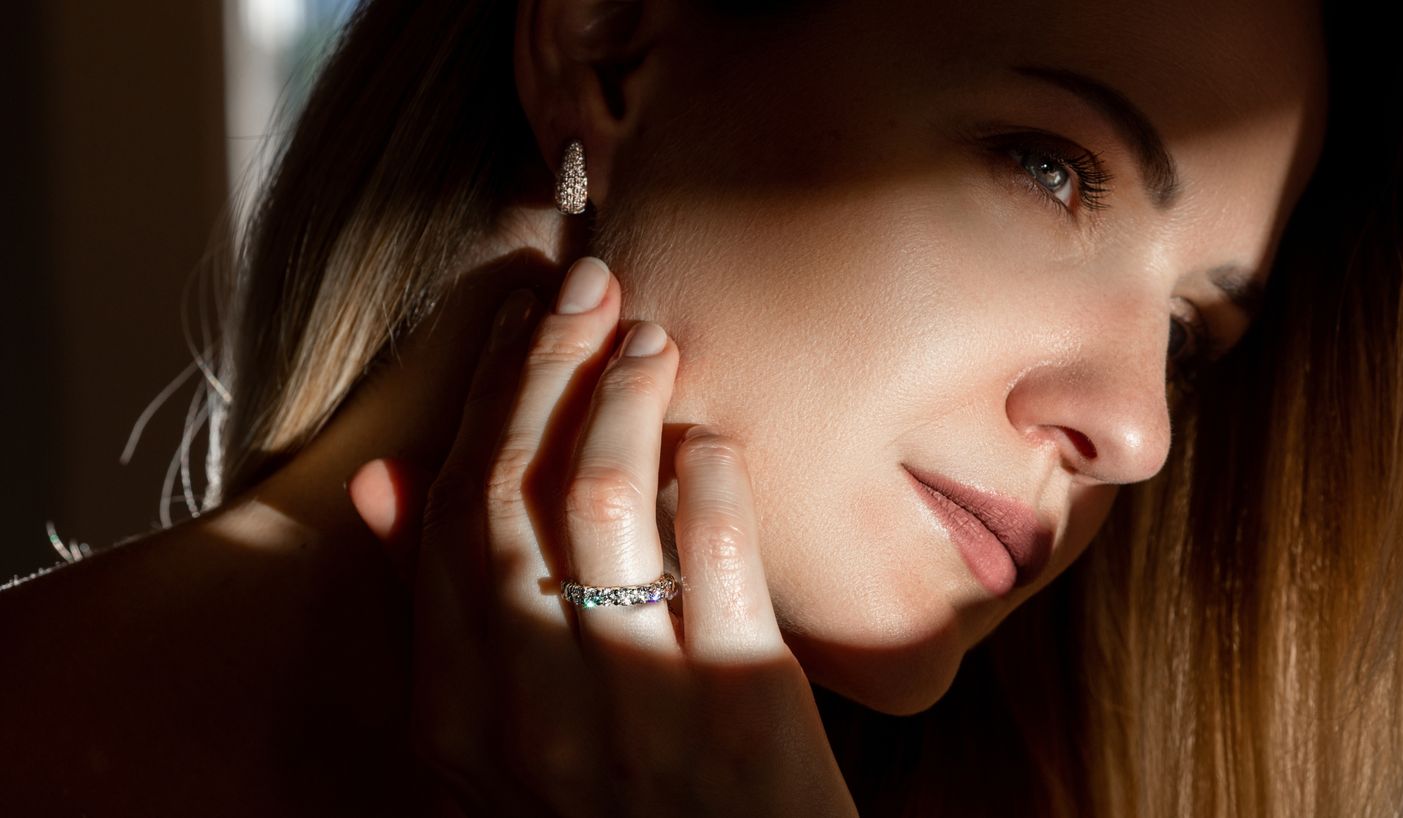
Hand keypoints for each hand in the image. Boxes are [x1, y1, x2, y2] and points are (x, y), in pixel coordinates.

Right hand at [348, 257, 857, 816]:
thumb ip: (444, 617)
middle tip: (588, 283)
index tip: (520, 322)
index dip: (485, 398)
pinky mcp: (738, 710)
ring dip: (623, 393)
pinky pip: (712, 550)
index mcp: (457, 715)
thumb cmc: (616, 811)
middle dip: (546, 364)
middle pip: (512, 487)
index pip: (451, 514)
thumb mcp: (499, 740)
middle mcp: (527, 710)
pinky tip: (712, 437)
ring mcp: (632, 711)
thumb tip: (381, 481)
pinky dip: (707, 470)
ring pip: (601, 497)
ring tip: (650, 335)